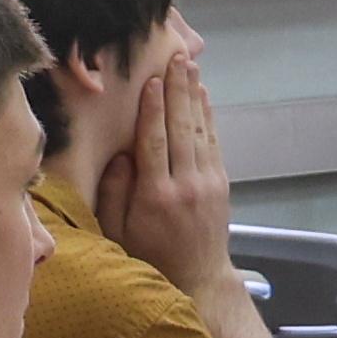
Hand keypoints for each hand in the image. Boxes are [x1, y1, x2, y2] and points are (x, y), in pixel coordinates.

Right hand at [96, 48, 236, 289]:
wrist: (199, 279)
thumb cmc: (149, 257)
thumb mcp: (118, 233)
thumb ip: (116, 193)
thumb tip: (121, 154)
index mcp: (156, 196)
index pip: (154, 143)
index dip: (153, 110)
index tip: (152, 81)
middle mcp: (186, 185)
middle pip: (181, 128)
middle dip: (178, 90)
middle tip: (176, 58)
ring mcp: (207, 183)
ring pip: (199, 130)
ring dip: (194, 95)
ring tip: (189, 65)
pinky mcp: (220, 183)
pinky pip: (213, 142)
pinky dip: (207, 116)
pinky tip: (202, 95)